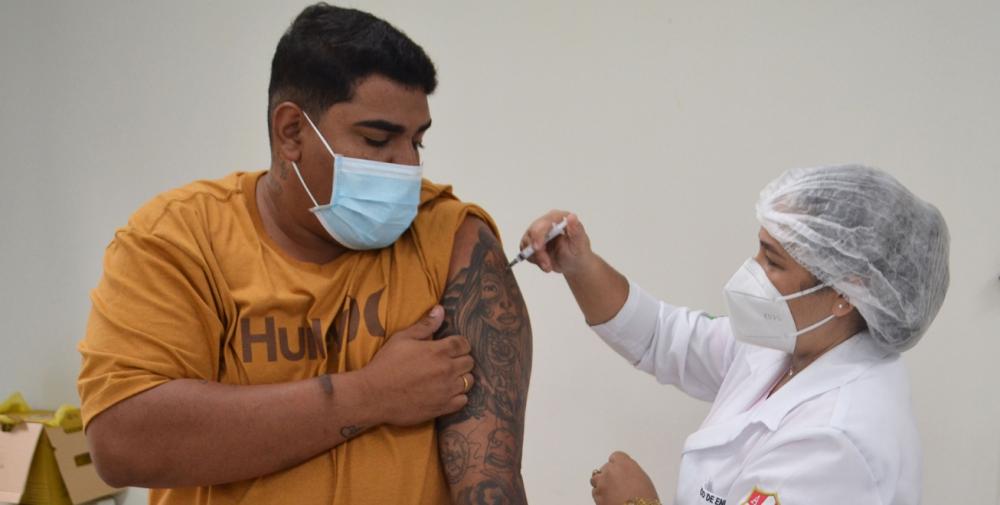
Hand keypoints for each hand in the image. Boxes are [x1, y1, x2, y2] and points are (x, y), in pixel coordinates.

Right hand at [362, 305, 474, 425]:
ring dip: (460, 378)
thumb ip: (425, 325)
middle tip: (447, 362)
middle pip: (469, 362)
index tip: (451, 348)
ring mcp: (447, 390)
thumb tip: (440, 309)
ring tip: (447, 378)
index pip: (464, 344)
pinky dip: (458, 396)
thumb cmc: (386, 364)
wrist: (373, 395)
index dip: (459, 344)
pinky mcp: (443, 407)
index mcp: (438, 351)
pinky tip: (446, 393)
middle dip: (461, 360)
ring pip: (468, 381)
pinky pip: (463, 401)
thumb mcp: (402, 339)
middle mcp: (447, 370)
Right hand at [520, 210, 592, 273]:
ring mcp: (536, 233)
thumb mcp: (580, 243)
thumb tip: (572, 216)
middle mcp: (545, 223)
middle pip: (532, 233)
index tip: (538, 248)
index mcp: (558, 218)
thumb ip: (576, 230)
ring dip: (537, 258)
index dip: (538, 234)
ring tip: (548, 266)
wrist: (573, 264)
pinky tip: (545, 264)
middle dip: (537, 251)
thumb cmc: (578, 252)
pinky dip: (534, 260)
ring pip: (527, 244)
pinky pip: (525, 251)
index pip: (544, 222)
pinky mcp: (531, 243)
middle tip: (546, 264)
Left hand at [590, 451, 658, 504]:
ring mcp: (602, 482)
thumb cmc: (646, 500)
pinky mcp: (596, 495)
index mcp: (624, 464)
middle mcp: (610, 470)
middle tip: (618, 484)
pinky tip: (609, 499)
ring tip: (612, 492)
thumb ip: (631, 472)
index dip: (618, 464)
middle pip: (605, 467)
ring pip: (596, 479)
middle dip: (610, 474)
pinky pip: (595, 492)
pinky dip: (600, 494)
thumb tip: (627, 474)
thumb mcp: (643, 480)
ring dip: (602, 483)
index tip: (620, 468)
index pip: (616, 456)